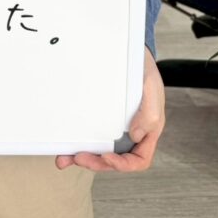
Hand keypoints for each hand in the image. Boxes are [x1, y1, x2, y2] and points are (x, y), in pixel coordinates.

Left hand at [55, 46, 164, 172]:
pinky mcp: (101, 118)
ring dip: (83, 158)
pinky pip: (90, 135)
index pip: (138, 159)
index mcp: (146, 132)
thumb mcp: (152, 88)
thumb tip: (136, 135)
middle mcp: (130, 134)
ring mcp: (115, 128)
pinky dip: (77, 143)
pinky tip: (64, 147)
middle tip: (80, 159)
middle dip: (97, 163)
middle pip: (115, 159)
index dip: (123, 164)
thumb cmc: (144, 72)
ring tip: (64, 159)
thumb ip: (149, 113)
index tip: (107, 157)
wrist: (130, 54)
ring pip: (100, 151)